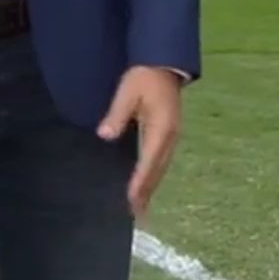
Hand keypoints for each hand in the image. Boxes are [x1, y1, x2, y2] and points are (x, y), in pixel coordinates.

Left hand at [96, 66, 182, 222]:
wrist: (163, 63)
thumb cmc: (143, 77)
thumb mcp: (127, 91)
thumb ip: (117, 114)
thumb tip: (105, 136)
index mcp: (162, 128)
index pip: (148, 161)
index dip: (139, 182)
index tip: (130, 200)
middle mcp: (170, 137)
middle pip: (157, 171)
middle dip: (145, 193)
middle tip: (135, 216)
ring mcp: (172, 137)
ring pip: (161, 169)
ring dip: (150, 188)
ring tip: (139, 209)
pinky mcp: (169, 135)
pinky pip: (161, 161)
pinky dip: (152, 176)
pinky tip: (144, 185)